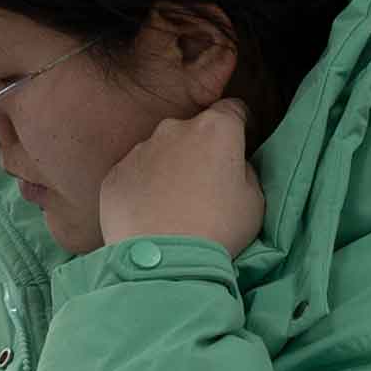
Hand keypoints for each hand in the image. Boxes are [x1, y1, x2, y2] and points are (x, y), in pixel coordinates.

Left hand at [95, 100, 262, 256]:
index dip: (238, 125)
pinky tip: (149, 214)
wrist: (163, 261)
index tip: (238, 145)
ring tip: (172, 205)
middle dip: (199, 149)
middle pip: (192, 130)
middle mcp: (173, 129)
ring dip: (168, 168)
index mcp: (215, 129)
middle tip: (204, 185)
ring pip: (160, 151)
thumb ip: (244, 169)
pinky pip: (134, 174)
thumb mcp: (255, 199)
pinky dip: (142, 187)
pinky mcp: (114, 174)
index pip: (232, 109)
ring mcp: (139, 150)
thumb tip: (232, 164)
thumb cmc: (219, 229)